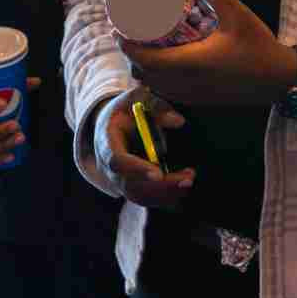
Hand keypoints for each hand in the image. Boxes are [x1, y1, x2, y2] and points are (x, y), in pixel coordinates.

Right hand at [96, 88, 194, 208]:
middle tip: (188, 178)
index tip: (159, 173)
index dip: (136, 169)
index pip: (117, 161)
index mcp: (107, 143)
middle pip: (132, 185)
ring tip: (189, 178)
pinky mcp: (131, 186)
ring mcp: (119, 179)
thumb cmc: (124, 110)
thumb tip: (178, 121)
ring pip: (140, 196)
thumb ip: (156, 106)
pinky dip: (165, 196)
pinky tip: (183, 186)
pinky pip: (146, 198)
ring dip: (166, 192)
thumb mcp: (136, 98)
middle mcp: (110, 167)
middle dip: (161, 185)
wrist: (110, 125)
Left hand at [119, 0, 296, 107]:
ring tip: (143, 45)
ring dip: (144, 68)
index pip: (145, 58)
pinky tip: (164, 62)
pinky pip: (168, 91)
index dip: (126, 45)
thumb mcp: (237, 15)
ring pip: (155, 86)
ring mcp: (193, 94)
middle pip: (144, 73)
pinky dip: (158, 79)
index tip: (118, 28)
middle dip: (131, 55)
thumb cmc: (259, 47)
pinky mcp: (200, 99)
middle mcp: (187, 83)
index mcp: (191, 63)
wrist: (280, 80)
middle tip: (128, 33)